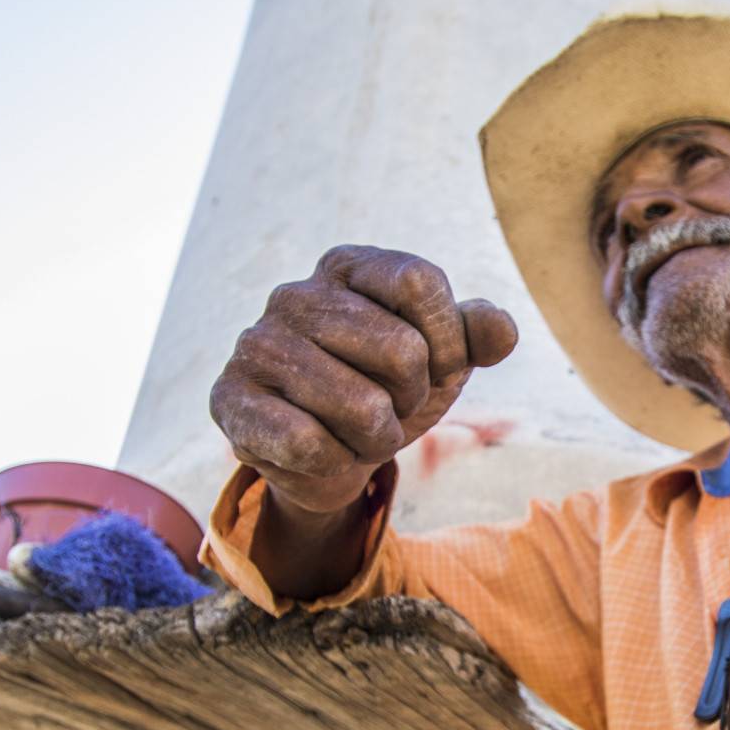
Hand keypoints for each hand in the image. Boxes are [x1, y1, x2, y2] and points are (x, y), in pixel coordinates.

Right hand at [210, 245, 518, 513]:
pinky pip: (309, 444)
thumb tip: (501, 329)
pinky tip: (320, 452)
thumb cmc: (385, 391)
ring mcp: (255, 345)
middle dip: (414, 397)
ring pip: (361, 407)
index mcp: (346, 267)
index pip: (421, 281)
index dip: (449, 340)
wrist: (326, 457)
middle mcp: (293, 295)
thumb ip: (476, 336)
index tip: (439, 368)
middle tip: (390, 407)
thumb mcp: (441, 360)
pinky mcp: (229, 400)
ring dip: (377, 437)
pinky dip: (334, 462)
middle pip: (402, 350)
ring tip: (357, 431)